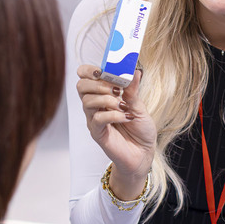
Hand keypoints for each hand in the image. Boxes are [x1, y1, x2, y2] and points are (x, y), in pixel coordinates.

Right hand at [75, 65, 156, 199]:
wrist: (143, 153)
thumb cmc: (140, 129)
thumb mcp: (139, 106)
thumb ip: (133, 90)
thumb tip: (135, 71)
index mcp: (103, 94)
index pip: (85, 76)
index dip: (90, 70)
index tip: (104, 70)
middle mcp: (95, 106)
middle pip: (81, 86)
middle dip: (98, 84)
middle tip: (116, 90)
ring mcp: (94, 119)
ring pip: (87, 101)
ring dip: (106, 99)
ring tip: (122, 105)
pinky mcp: (98, 133)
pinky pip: (98, 119)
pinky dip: (112, 114)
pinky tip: (124, 116)